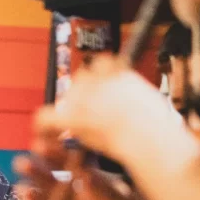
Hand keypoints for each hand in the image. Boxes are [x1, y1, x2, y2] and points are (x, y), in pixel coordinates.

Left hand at [34, 55, 177, 161]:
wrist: (147, 136)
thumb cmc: (156, 124)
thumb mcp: (150, 97)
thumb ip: (133, 93)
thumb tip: (135, 99)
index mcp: (118, 70)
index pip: (100, 63)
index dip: (100, 78)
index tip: (102, 90)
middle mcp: (98, 79)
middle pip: (81, 77)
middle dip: (85, 93)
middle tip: (92, 113)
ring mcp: (83, 98)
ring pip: (67, 96)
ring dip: (71, 108)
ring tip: (77, 125)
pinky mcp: (72, 119)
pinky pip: (46, 119)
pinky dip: (43, 127)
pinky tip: (43, 134)